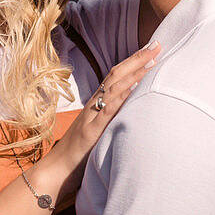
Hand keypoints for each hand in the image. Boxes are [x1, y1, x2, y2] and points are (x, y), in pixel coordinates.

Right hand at [34, 39, 161, 200]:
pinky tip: (136, 87)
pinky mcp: (92, 131)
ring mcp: (92, 116)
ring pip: (113, 87)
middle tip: (157, 44)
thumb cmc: (77, 155)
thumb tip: (129, 112)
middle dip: (137, 58)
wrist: (57, 170)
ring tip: (152, 59)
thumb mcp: (98, 133)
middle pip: (116, 75)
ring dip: (134, 71)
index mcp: (96, 105)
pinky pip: (108, 109)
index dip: (132, 62)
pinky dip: (122, 96)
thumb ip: (111, 120)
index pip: (115, 77)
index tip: (151, 50)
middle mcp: (94, 106)